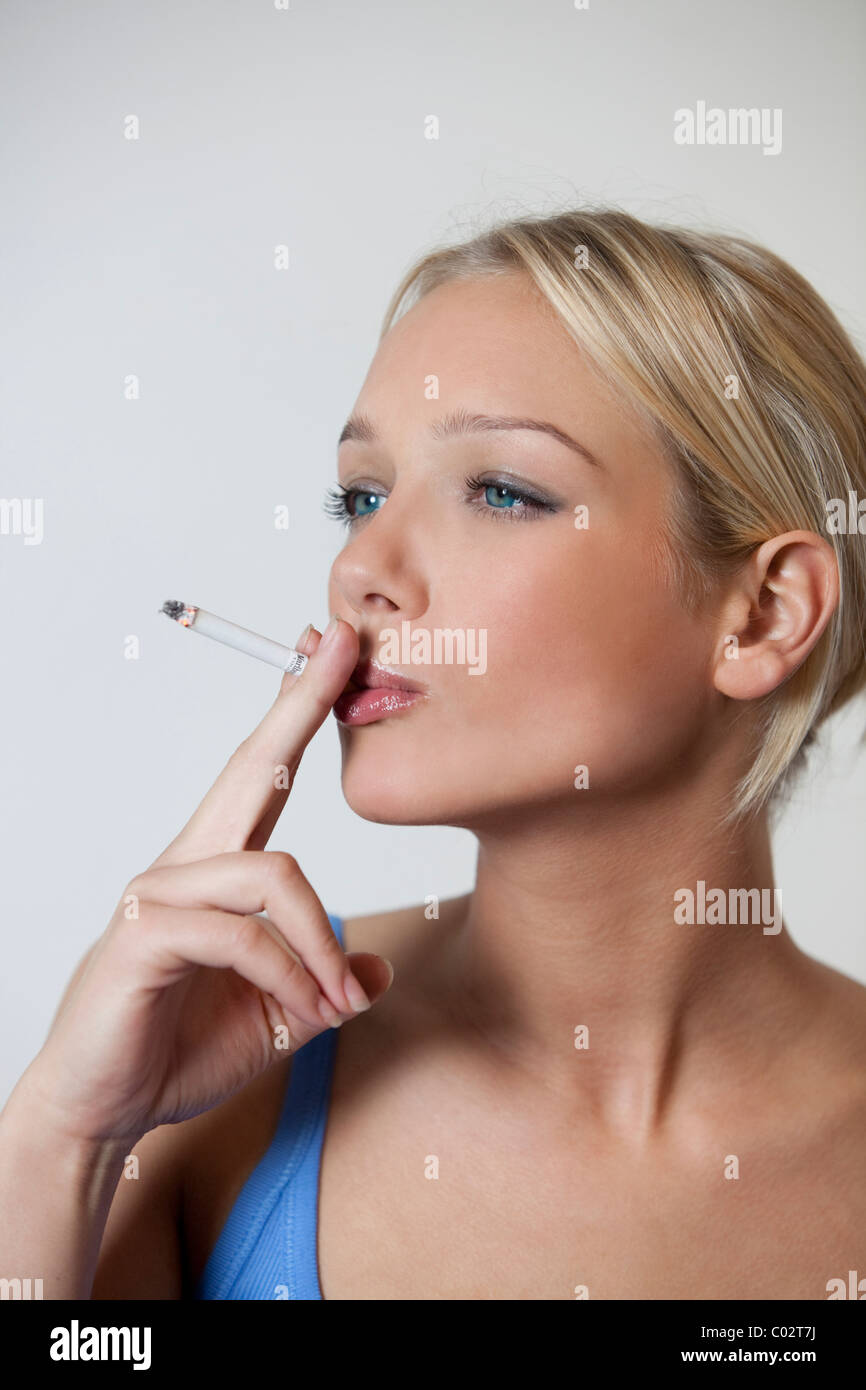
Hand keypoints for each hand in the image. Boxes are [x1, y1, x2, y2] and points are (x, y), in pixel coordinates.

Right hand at [21, 617, 390, 1145]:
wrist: (103, 1113)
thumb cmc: (178, 1051)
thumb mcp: (278, 1017)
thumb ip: (323, 986)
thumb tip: (377, 973)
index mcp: (217, 872)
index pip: (264, 777)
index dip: (297, 713)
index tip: (327, 654)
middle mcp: (186, 866)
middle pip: (252, 769)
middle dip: (301, 702)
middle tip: (340, 642)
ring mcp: (159, 895)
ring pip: (273, 875)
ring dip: (320, 944)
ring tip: (334, 1004)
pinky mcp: (144, 937)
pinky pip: (241, 935)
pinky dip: (287, 974)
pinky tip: (302, 1012)